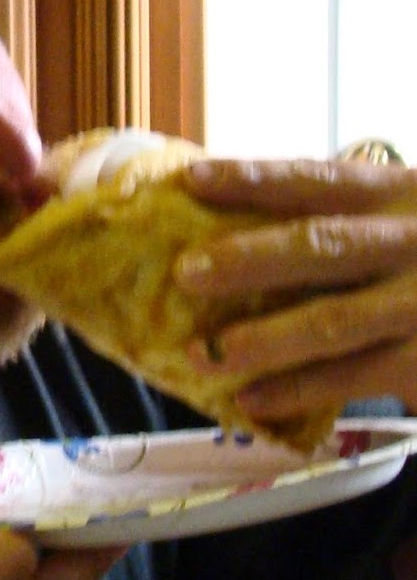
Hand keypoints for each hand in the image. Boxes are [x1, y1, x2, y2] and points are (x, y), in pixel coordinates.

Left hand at [176, 156, 416, 427]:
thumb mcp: (410, 217)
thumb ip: (350, 219)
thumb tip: (237, 228)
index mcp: (403, 194)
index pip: (319, 180)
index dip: (254, 178)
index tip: (192, 178)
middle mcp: (414, 240)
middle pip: (320, 246)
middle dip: (248, 260)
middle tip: (185, 272)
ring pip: (332, 320)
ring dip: (262, 339)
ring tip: (203, 353)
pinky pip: (352, 375)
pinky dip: (297, 390)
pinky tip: (250, 401)